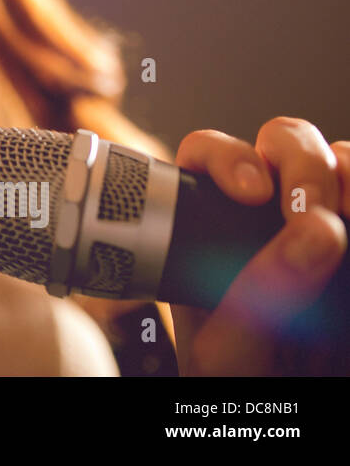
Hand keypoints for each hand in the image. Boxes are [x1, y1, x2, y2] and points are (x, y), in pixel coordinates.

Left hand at [170, 117, 349, 374]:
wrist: (288, 403)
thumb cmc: (241, 379)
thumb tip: (317, 231)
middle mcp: (266, 211)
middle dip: (303, 162)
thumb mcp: (231, 349)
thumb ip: (261, 294)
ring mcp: (322, 224)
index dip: (227, 156)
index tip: (251, 193)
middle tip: (313, 212)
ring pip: (343, 159)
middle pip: (284, 142)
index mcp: (211, 223)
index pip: (208, 154)